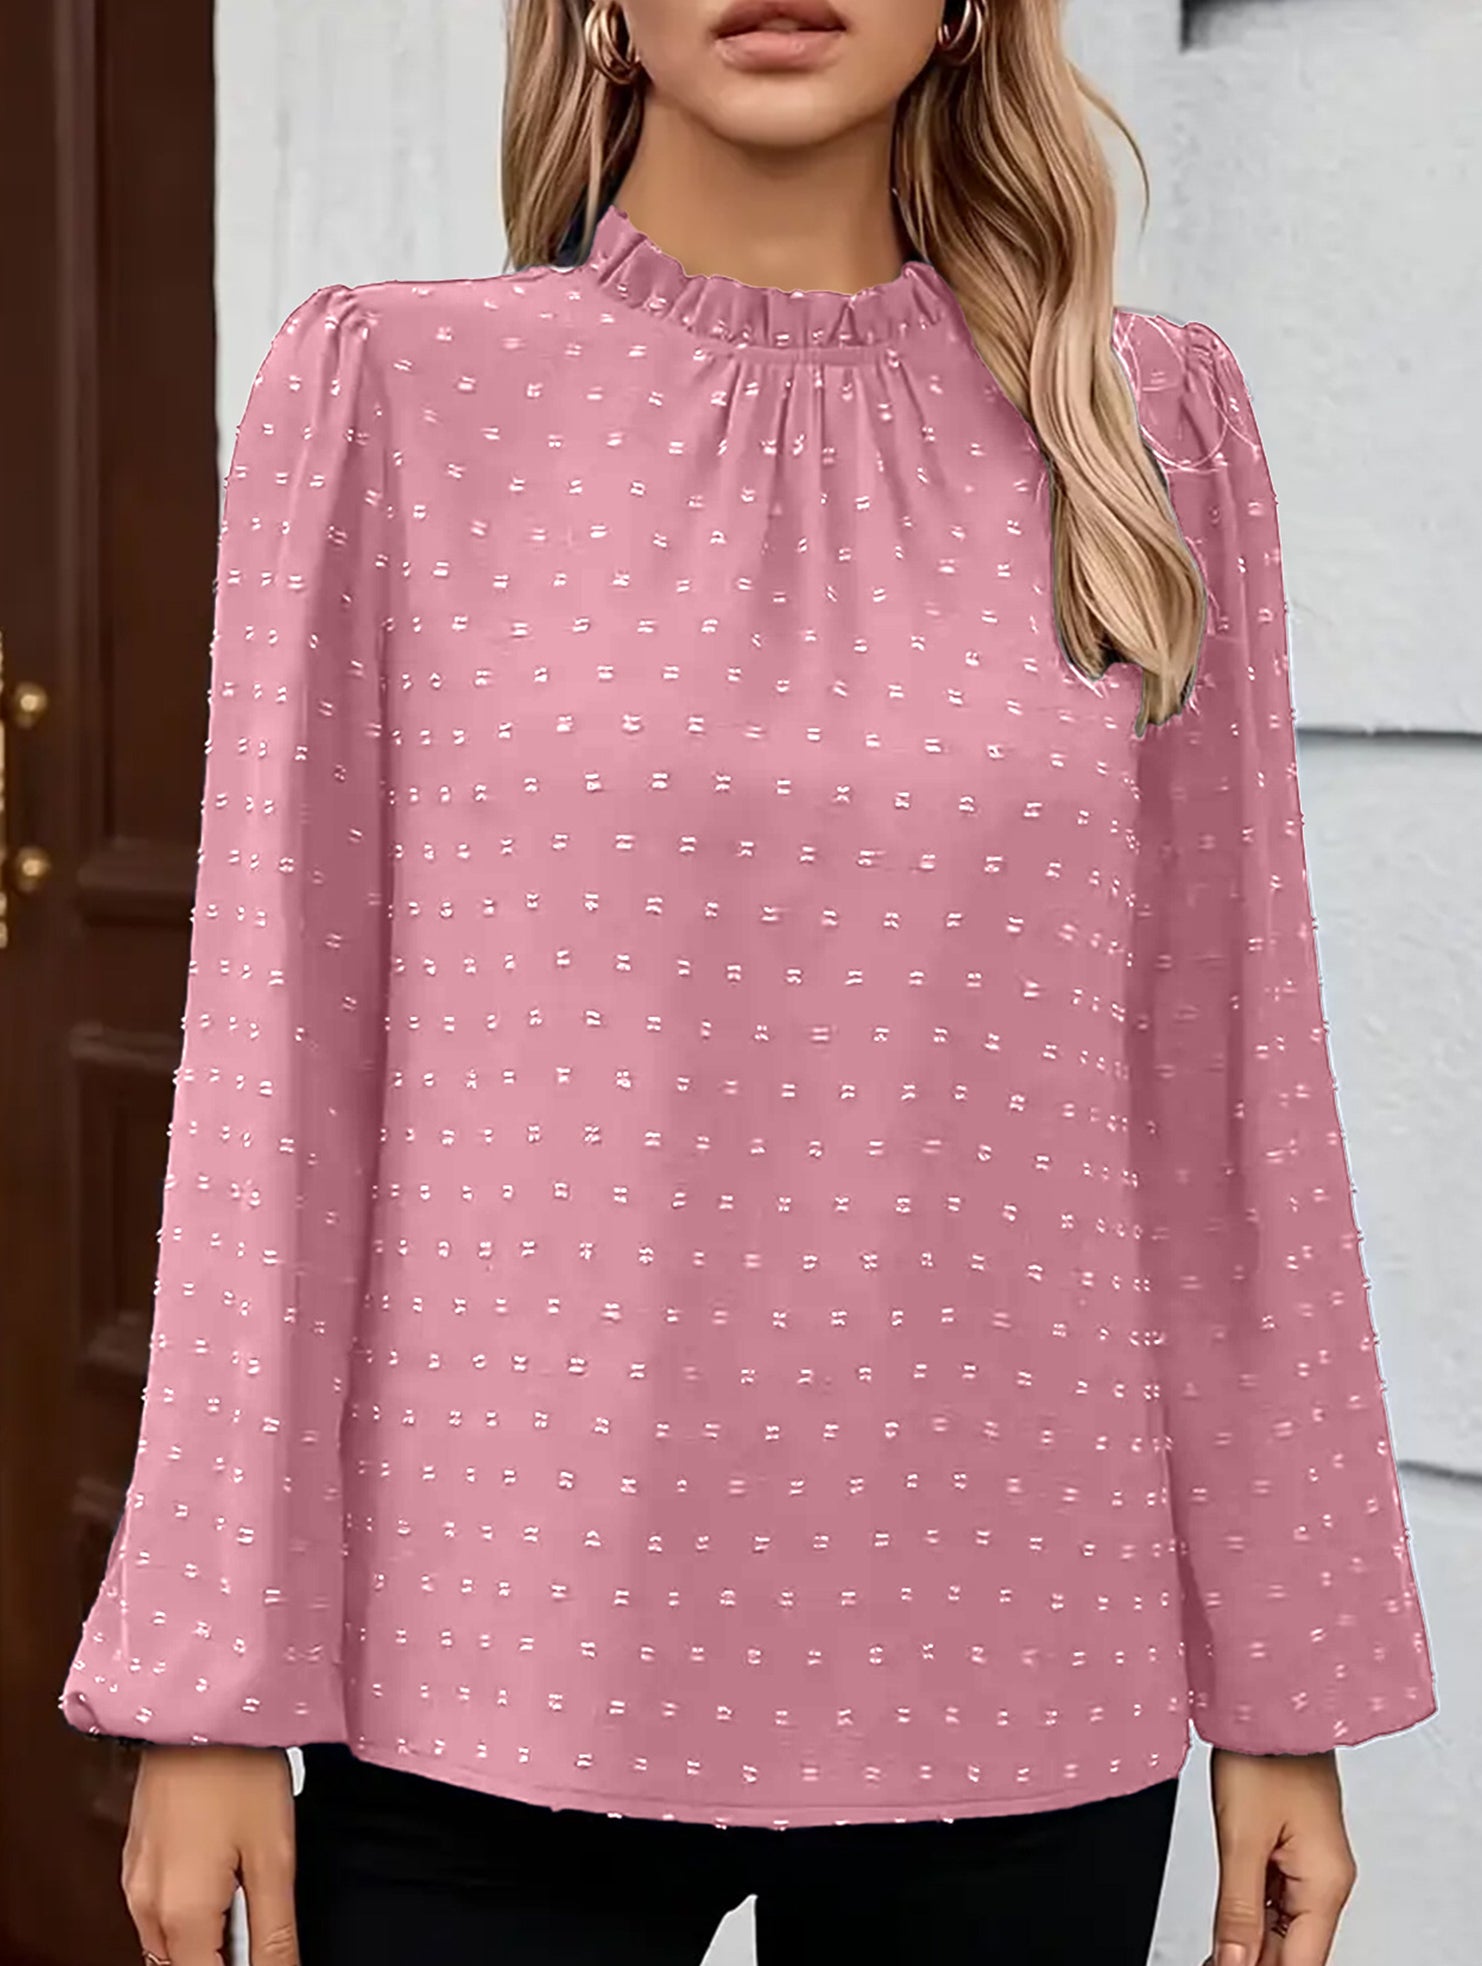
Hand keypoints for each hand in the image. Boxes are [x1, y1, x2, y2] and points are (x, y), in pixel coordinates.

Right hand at [122, 1744, 298, 1965]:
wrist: (195, 1700)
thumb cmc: (239, 1768)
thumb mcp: (274, 1855)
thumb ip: (275, 1933)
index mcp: (179, 1917)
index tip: (269, 1955)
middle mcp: (144, 1907)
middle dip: (223, 1961)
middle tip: (264, 1928)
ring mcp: (134, 1881)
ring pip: (167, 1945)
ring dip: (206, 1941)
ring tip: (248, 1896)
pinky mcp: (136, 1856)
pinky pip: (158, 1911)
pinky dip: (189, 1915)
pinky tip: (224, 1879)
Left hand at [1202, 1749, 1356, 1965]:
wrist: (1269, 1699)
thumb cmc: (1264, 1751)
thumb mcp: (1240, 1837)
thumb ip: (1236, 1909)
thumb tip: (1233, 1963)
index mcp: (1325, 1883)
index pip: (1301, 1964)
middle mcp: (1326, 1879)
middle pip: (1294, 1949)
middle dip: (1253, 1961)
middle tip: (1214, 1962)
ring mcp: (1311, 1863)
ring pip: (1283, 1926)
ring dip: (1251, 1942)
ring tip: (1215, 1952)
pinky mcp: (1294, 1847)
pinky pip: (1276, 1897)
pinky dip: (1251, 1913)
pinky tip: (1226, 1925)